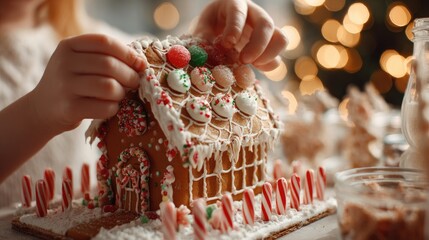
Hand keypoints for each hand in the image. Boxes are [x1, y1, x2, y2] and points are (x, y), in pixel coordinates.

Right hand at [30, 34, 145, 132]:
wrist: (42, 108)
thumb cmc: (71, 82)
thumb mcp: (80, 62)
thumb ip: (106, 57)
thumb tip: (141, 62)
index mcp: (68, 46)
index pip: (104, 42)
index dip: (128, 53)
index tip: (140, 64)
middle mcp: (63, 63)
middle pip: (109, 65)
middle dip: (130, 75)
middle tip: (135, 83)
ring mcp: (65, 86)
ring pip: (109, 87)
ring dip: (122, 93)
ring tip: (120, 95)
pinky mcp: (69, 108)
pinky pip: (105, 107)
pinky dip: (114, 108)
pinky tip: (110, 107)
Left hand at [194, 0, 287, 70]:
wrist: (212, 37)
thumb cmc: (205, 32)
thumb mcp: (200, 33)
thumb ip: (203, 42)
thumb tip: (209, 57)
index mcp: (233, 4)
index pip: (238, 11)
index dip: (235, 27)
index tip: (227, 44)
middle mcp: (253, 14)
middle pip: (265, 24)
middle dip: (257, 45)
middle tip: (244, 60)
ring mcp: (264, 30)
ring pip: (280, 38)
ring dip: (269, 55)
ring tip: (253, 65)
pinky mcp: (269, 46)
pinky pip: (278, 55)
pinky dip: (270, 65)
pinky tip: (255, 68)